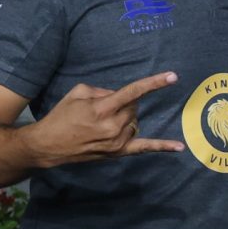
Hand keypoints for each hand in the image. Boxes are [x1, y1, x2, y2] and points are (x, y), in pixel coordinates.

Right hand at [28, 72, 184, 166]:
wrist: (48, 145)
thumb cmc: (61, 116)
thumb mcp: (78, 93)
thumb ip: (103, 91)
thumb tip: (120, 97)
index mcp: (102, 108)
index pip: (132, 92)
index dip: (153, 83)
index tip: (172, 76)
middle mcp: (113, 126)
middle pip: (134, 107)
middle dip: (123, 103)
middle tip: (104, 108)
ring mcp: (117, 141)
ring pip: (135, 122)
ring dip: (126, 118)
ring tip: (103, 123)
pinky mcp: (118, 152)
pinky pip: (144, 148)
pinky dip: (162, 146)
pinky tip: (179, 146)